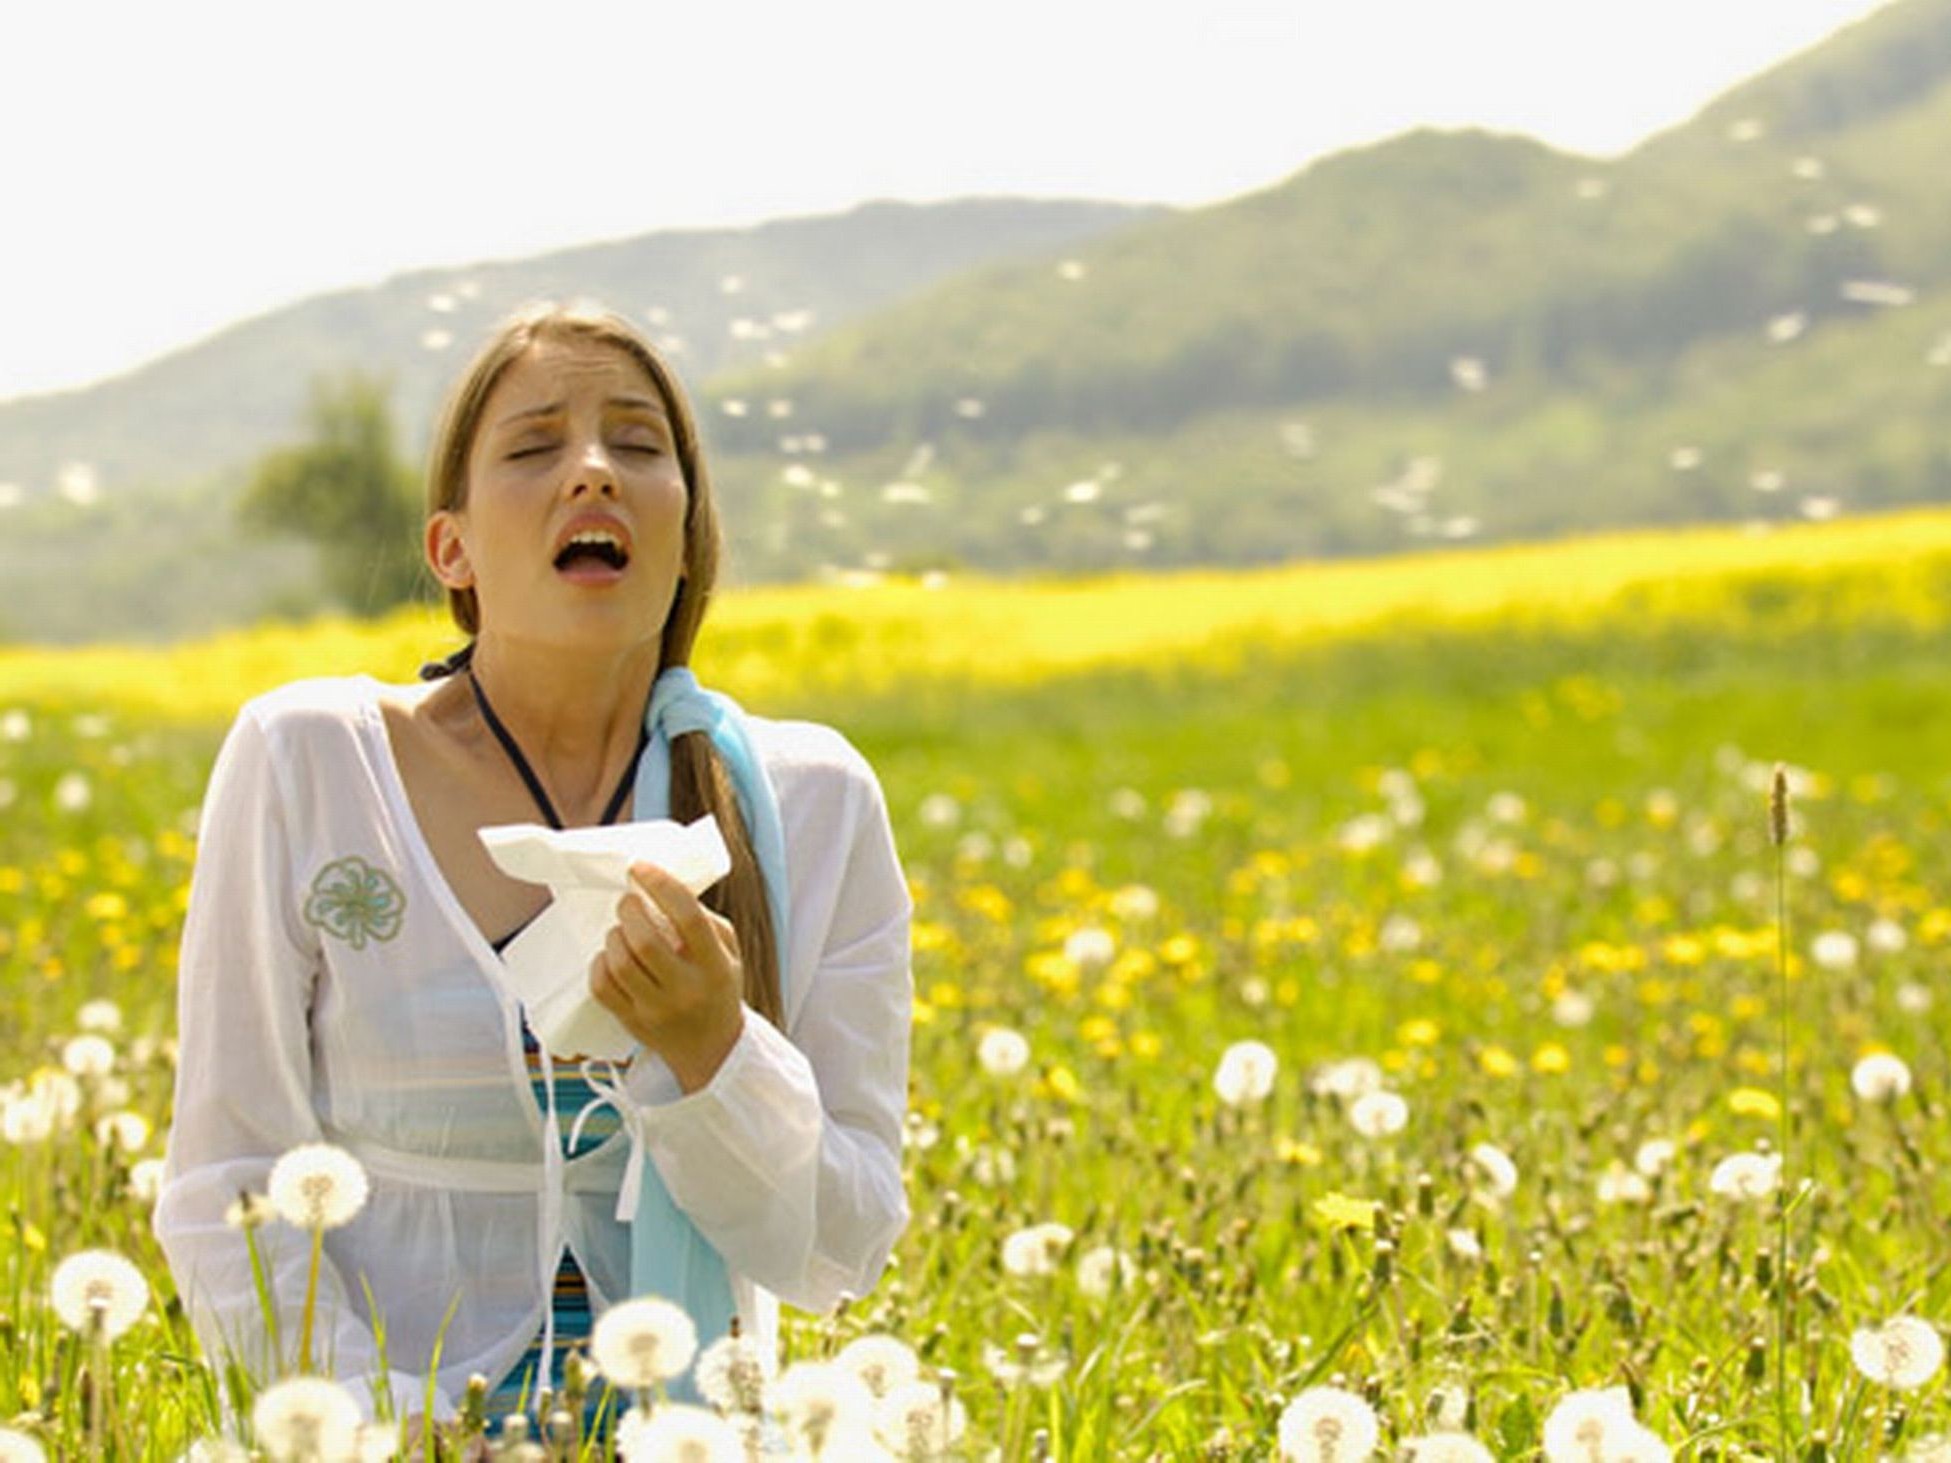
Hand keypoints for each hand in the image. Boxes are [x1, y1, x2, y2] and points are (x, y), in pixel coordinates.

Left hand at [589, 862, 745, 1091]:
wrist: (712, 1051)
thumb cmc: (718, 992)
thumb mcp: (730, 955)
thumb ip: (706, 922)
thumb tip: (666, 891)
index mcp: (716, 967)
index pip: (688, 918)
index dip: (661, 886)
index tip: (640, 867)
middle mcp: (687, 990)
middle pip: (646, 941)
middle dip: (628, 911)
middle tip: (627, 902)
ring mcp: (657, 1010)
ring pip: (620, 963)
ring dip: (614, 936)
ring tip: (621, 930)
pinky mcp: (633, 1023)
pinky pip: (602, 988)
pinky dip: (599, 964)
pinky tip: (610, 957)